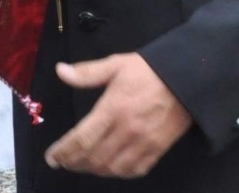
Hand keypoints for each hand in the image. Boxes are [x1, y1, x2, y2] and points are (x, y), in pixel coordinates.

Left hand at [44, 54, 192, 177]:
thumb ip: (87, 72)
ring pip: (112, 168)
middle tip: (64, 161)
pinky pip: (134, 170)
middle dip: (74, 163)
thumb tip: (60, 71)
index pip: (82, 138)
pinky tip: (109, 167)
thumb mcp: (116, 64)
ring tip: (82, 164)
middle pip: (94, 158)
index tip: (51, 157)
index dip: (63, 151)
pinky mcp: (157, 150)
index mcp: (113, 108)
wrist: (187, 79)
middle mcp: (126, 130)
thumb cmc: (148, 70)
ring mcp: (143, 143)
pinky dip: (117, 173)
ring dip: (93, 169)